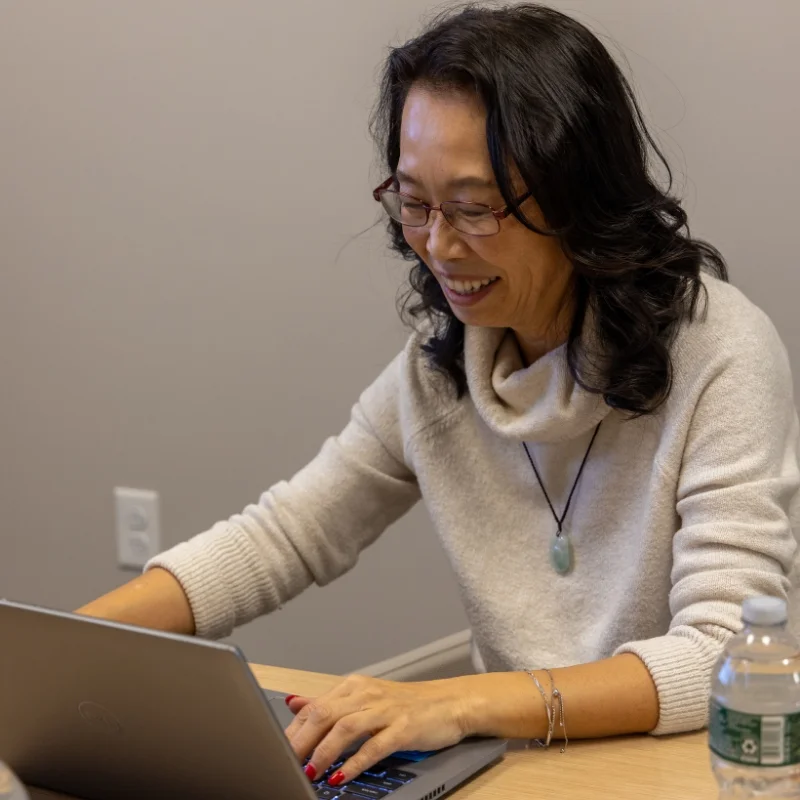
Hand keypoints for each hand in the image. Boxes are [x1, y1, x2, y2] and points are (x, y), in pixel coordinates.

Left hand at [283, 674, 472, 785]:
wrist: (451, 703)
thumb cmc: (407, 705)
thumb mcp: (365, 698)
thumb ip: (329, 702)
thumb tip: (293, 702)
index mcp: (355, 687)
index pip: (315, 706)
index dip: (293, 730)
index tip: (278, 750)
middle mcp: (367, 694)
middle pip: (325, 714)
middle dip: (301, 741)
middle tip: (285, 763)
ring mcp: (386, 710)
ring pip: (345, 727)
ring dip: (324, 752)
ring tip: (310, 772)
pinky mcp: (403, 728)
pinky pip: (374, 746)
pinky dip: (355, 762)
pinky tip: (342, 775)